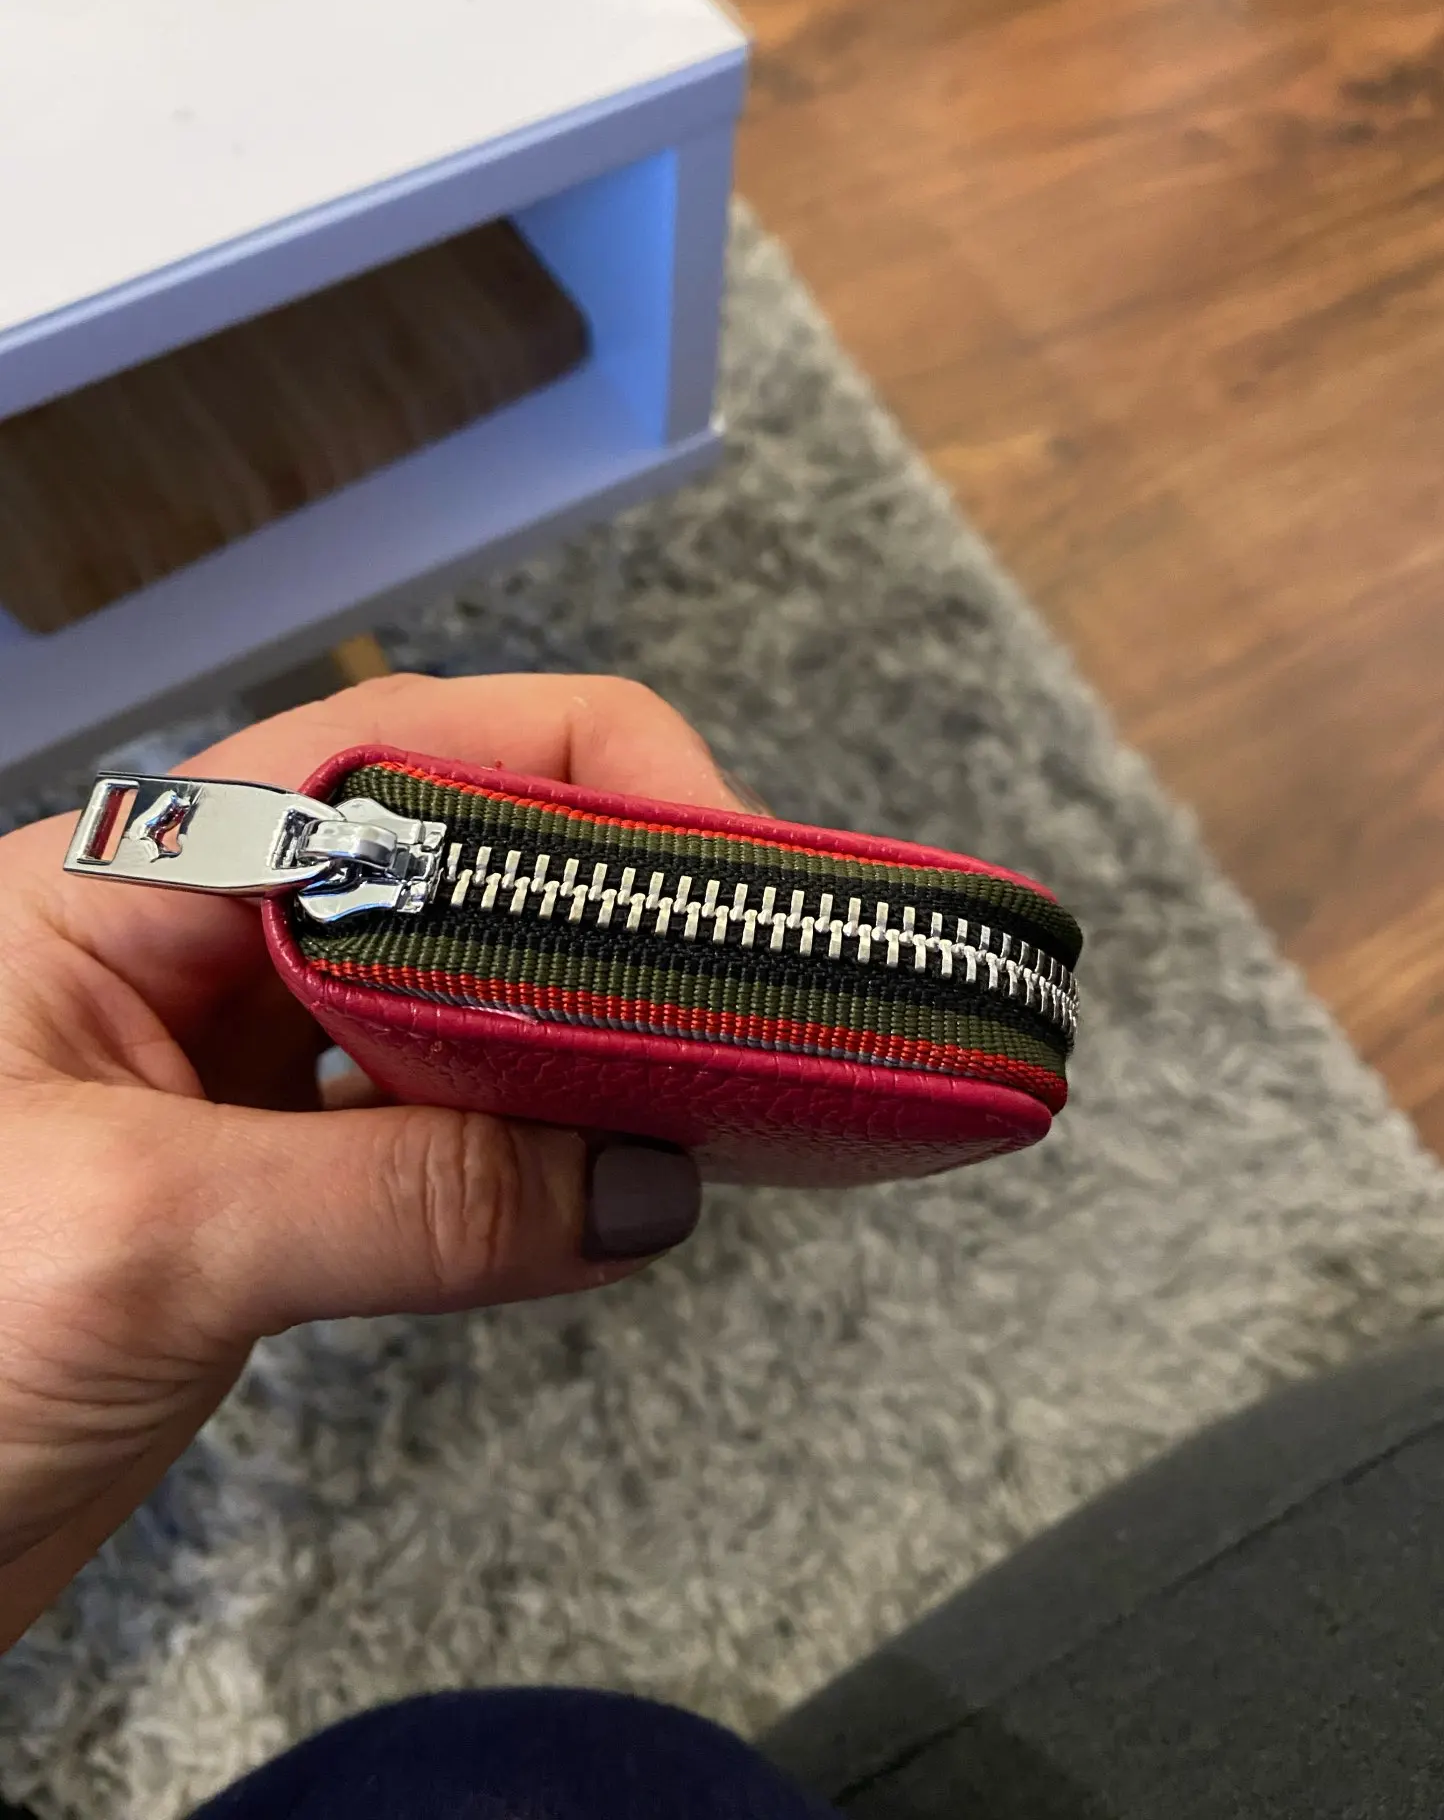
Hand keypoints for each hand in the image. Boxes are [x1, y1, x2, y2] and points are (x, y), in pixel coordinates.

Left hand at [0, 673, 736, 1649]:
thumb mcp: (146, 1242)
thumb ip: (409, 1201)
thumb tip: (638, 1180)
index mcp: (136, 888)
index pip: (402, 758)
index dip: (579, 779)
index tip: (720, 868)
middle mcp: (199, 957)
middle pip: (457, 870)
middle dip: (612, 912)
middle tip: (750, 989)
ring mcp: (236, 1076)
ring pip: (460, 1009)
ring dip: (585, 1046)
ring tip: (710, 1088)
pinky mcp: (265, 1193)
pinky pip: (437, 1142)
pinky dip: (533, 1167)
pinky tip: (603, 1199)